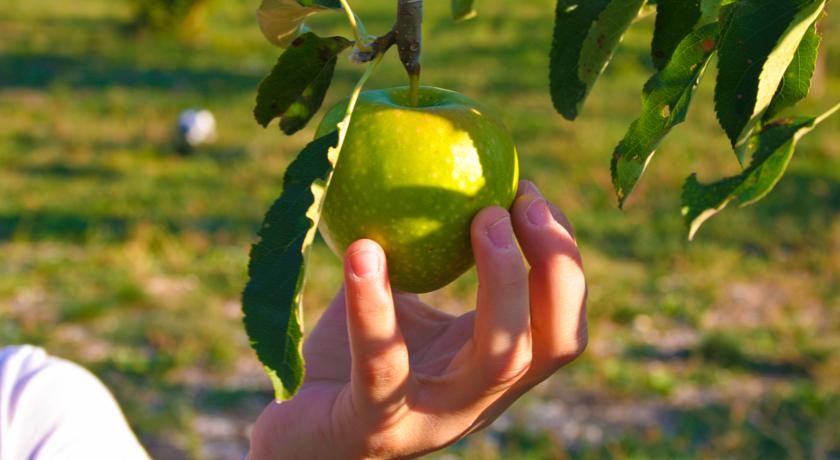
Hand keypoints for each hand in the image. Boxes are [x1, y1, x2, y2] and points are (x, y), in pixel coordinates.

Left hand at [249, 180, 586, 458]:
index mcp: (487, 369)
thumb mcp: (402, 306)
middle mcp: (475, 401)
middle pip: (554, 342)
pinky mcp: (373, 429)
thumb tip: (447, 169)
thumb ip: (429, 259)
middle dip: (554, 267)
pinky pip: (383, 365)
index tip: (528, 192)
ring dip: (501, 282)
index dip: (563, 258)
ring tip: (480, 218)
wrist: (293, 439)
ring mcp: (431, 421)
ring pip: (498, 360)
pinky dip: (375, 305)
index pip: (561, 324)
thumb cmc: (347, 363)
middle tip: (519, 200)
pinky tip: (363, 250)